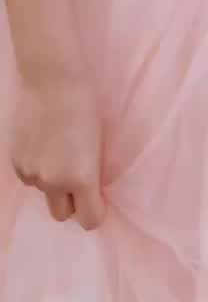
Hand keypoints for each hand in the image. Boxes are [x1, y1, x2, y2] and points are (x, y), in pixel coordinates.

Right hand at [11, 73, 103, 229]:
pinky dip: (36, 168)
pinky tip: (42, 144)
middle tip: (76, 179)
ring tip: (58, 151)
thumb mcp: (97, 146)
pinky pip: (28, 178)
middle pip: (63, 214)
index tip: (97, 200)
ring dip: (51, 181)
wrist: (53, 82)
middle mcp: (54, 182)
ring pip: (43, 192)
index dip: (95, 212)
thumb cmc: (85, 108)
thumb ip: (90, 175)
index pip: (90, 220)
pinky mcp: (16, 162)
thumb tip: (87, 193)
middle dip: (71, 203)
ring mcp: (32, 173)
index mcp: (82, 178)